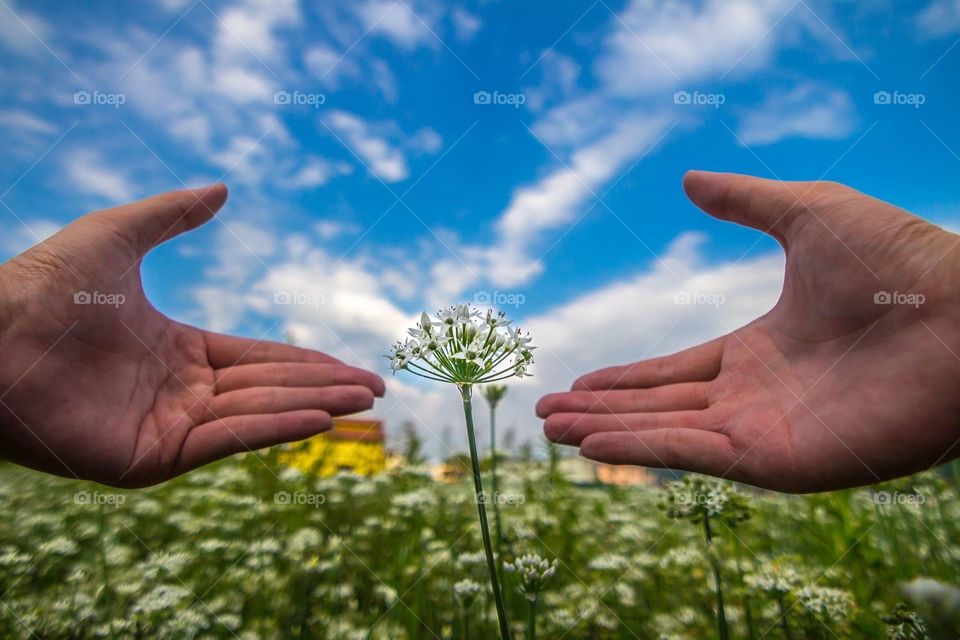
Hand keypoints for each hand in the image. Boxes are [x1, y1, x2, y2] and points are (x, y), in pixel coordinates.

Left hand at [0, 185, 384, 486]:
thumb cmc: (40, 284)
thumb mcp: (117, 234)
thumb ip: (172, 216)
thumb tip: (223, 188)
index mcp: (177, 350)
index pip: (260, 359)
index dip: (309, 363)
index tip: (355, 369)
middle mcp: (178, 394)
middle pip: (268, 389)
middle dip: (324, 390)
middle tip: (376, 392)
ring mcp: (165, 430)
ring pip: (255, 416)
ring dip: (311, 409)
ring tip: (362, 403)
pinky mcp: (149, 460)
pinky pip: (224, 441)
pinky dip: (273, 429)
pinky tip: (318, 417)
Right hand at [538, 171, 959, 491]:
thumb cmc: (901, 261)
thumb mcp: (806, 213)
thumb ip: (746, 202)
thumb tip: (688, 179)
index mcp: (761, 350)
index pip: (675, 372)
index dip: (625, 381)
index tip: (578, 385)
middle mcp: (756, 398)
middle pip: (660, 410)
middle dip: (600, 414)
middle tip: (545, 417)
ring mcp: (765, 433)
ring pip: (667, 437)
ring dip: (607, 436)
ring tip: (552, 433)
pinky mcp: (778, 460)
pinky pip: (694, 456)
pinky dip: (641, 451)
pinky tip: (592, 446)